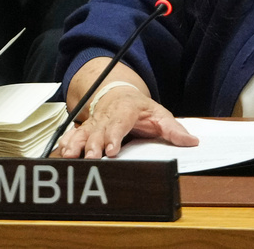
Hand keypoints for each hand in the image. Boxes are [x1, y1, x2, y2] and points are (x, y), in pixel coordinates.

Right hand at [54, 85, 197, 158]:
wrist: (119, 94)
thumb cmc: (140, 108)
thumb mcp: (160, 115)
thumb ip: (174, 129)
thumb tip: (191, 141)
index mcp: (126, 111)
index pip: (119, 123)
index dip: (114, 136)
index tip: (111, 150)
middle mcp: (107, 116)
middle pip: (98, 130)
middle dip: (94, 145)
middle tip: (92, 158)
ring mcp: (94, 122)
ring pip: (83, 132)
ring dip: (76, 143)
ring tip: (70, 155)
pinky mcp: (85, 128)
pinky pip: (73, 134)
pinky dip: (66, 141)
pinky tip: (62, 151)